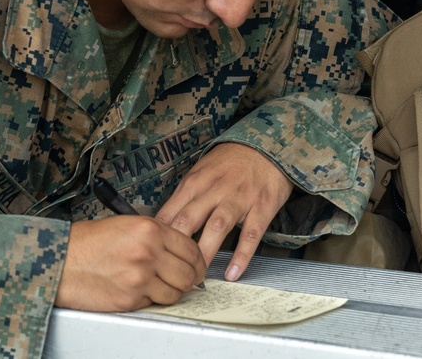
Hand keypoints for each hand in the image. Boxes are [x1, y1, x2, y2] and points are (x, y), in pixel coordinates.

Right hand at [55, 215, 205, 310]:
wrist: (60, 260)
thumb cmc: (87, 242)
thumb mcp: (126, 225)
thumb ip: (156, 236)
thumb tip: (180, 250)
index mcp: (150, 229)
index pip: (191, 249)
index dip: (197, 260)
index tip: (196, 265)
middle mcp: (148, 252)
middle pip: (189, 274)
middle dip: (189, 279)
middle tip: (183, 279)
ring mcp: (140, 277)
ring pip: (175, 293)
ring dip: (170, 291)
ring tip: (157, 285)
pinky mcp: (130, 299)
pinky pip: (154, 303)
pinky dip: (150, 299)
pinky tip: (137, 289)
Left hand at [156, 142, 292, 282]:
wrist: (267, 146)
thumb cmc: (230, 162)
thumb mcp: (200, 171)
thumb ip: (184, 197)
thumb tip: (163, 223)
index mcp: (195, 182)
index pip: (170, 213)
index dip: (159, 238)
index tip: (154, 256)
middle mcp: (214, 190)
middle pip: (188, 220)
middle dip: (176, 249)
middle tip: (170, 272)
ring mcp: (238, 199)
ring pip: (216, 228)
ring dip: (204, 253)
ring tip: (197, 276)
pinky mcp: (261, 207)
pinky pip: (250, 235)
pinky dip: (241, 256)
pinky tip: (232, 273)